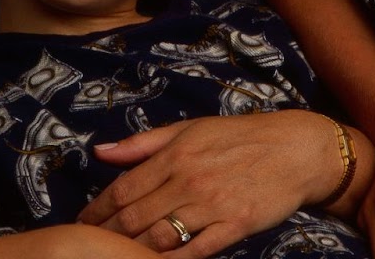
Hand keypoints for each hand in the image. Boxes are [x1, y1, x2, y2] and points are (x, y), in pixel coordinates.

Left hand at [79, 112, 339, 257]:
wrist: (292, 150)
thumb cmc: (237, 137)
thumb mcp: (189, 129)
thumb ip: (143, 144)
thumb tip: (100, 151)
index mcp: (175, 154)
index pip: (124, 188)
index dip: (98, 209)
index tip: (81, 222)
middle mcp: (189, 180)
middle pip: (136, 217)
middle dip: (108, 236)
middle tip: (90, 246)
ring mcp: (211, 205)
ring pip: (160, 238)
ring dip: (134, 251)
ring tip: (116, 258)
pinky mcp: (233, 227)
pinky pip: (195, 252)